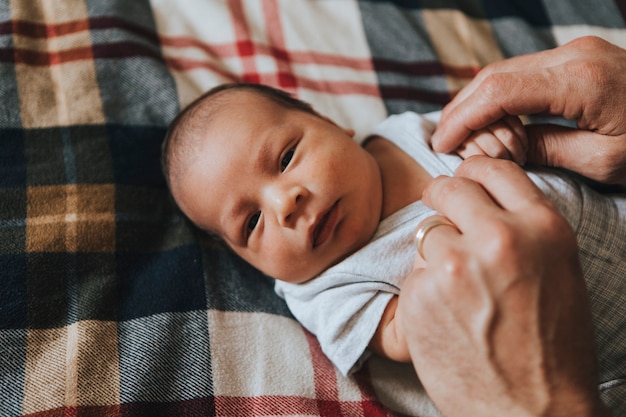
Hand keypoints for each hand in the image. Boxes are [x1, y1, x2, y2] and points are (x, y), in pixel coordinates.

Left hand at [397, 156, 608, 416]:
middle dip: (440, 195)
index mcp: (541, 229)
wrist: (533, 412)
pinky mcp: (419, 296)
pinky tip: (447, 319)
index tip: (461, 177)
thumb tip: (481, 203)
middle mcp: (497, 239)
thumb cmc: (553, 348)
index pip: (495, 170)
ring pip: (428, 235)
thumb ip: (523, 230)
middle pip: (449, 189)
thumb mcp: (558, 273)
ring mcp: (453, 267)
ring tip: (457, 291)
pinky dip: (424, 291)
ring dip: (435, 254)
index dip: (473, 170)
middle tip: (437, 206)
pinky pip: (414, 275)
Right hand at [432, 36, 625, 184]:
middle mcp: (572, 55)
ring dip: (479, 104)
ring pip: (505, 71)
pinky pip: (524, 73)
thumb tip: (502, 148)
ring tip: (466, 138)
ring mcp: (576, 51)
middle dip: (462, 110)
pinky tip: (494, 122)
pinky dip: (501, 98)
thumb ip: (545, 149)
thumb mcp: (604, 161)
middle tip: (446, 144)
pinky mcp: (579, 57)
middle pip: (493, 76)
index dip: (461, 118)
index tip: (441, 145)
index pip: (496, 91)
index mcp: (578, 80)